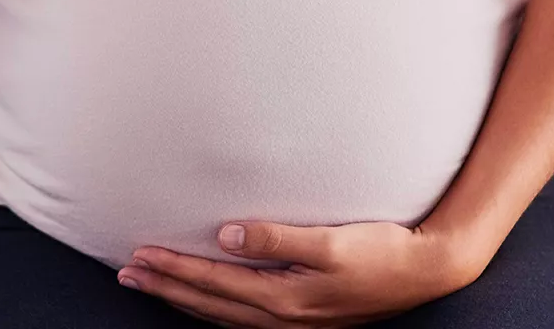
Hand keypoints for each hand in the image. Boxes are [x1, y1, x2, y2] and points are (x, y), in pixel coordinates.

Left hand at [118, 220, 480, 327]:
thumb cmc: (381, 251)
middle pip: (208, 303)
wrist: (426, 271)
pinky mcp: (303, 314)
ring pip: (221, 314)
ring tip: (151, 282)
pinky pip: (241, 316)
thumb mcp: (331, 242)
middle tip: (127, 271)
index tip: (140, 253)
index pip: (213, 284)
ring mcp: (292, 320)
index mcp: (283, 298)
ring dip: (183, 297)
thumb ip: (277, 238)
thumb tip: (227, 233)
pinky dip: (212, 307)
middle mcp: (282, 316)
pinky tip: (203, 297)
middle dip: (166, 286)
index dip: (174, 268)